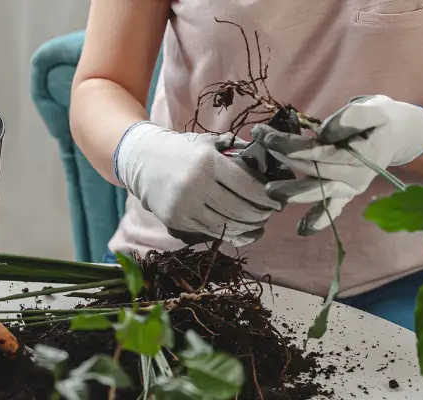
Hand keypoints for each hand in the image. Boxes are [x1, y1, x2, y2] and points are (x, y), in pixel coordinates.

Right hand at [115, 122, 289, 246]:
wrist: (144, 161)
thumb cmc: (183, 151)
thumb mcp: (208, 143)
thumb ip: (235, 150)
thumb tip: (267, 161)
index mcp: (208, 163)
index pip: (247, 186)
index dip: (267, 197)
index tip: (277, 201)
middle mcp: (195, 185)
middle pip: (239, 209)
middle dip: (260, 215)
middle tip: (269, 214)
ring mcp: (184, 206)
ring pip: (226, 224)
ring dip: (247, 227)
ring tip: (257, 223)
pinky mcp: (176, 220)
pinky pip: (209, 232)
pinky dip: (228, 233)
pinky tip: (239, 229)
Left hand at [251, 95, 422, 234]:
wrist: (398, 136)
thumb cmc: (380, 119)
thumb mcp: (373, 109)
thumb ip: (351, 118)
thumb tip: (323, 133)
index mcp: (361, 154)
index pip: (319, 152)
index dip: (290, 145)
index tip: (267, 135)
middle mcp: (355, 176)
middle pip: (313, 170)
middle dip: (284, 158)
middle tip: (260, 146)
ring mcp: (350, 188)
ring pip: (318, 192)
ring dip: (293, 193)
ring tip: (270, 191)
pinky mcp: (346, 195)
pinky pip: (333, 211)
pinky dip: (319, 220)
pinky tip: (302, 230)